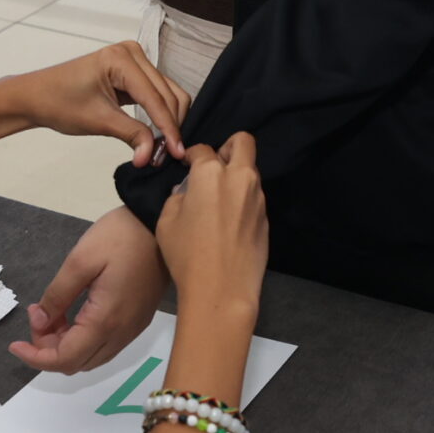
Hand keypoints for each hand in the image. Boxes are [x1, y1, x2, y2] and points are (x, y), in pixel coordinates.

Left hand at [0, 42, 188, 166]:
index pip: (155, 97)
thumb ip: (131, 135)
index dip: (169, 127)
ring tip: (164, 149)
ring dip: (169, 121)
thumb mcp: (98, 120)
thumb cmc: (59, 103)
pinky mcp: (133, 72)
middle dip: (171, 125)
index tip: (178, 153)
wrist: (35, 97)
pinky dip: (160, 115)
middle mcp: (133, 53)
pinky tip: (159, 135)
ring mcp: (134, 60)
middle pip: (169, 93)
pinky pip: (156, 93)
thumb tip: (152, 155)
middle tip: (168, 156)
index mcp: (122, 58)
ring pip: (167, 93)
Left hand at [11, 207, 163, 373]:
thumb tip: (40, 320)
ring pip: (92, 357)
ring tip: (51, 314)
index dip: (36, 357)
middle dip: (48, 349)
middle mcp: (121, 334)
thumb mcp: (80, 260)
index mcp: (105, 321)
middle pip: (77, 363)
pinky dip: (83, 339)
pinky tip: (73, 315)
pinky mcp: (138, 320)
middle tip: (37, 316)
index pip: (65, 359)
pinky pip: (105, 345)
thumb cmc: (120, 237)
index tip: (15, 343)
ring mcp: (132, 329)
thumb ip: (57, 295)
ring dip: (66, 345)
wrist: (159, 223)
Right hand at [155, 134, 267, 313]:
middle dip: (227, 147)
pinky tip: (228, 223)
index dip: (191, 156)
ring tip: (218, 201)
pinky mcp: (266, 218)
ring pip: (250, 172)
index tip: (186, 166)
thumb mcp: (167, 220)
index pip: (202, 149)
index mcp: (211, 172)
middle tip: (213, 168)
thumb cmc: (187, 254)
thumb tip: (187, 191)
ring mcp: (257, 198)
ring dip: (236, 177)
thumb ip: (178, 196)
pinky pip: (253, 198)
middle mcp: (240, 177)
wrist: (221, 290)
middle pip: (243, 142)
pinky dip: (242, 201)